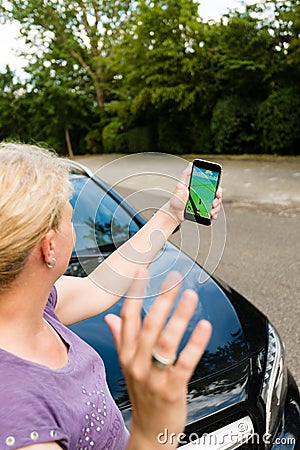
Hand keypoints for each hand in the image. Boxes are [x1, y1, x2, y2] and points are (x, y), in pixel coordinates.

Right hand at [105, 269, 211, 449]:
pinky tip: (205, 327)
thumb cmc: (142, 395)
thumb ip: (120, 339)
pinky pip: (184, 363)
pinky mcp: (171, 390)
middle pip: (148, 325)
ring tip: (190, 296)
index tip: (142, 273)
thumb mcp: (127, 366)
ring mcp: (153, 377)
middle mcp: (136, 363)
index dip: (135, 294)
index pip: (128, 318)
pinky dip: (195, 343)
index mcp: (126, 354)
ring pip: (165, 341)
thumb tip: (112, 318)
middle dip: (161, 299)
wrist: (150, 432)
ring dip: (179, 316)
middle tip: (174, 278)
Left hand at [164, 163, 222, 222]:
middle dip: (218, 200)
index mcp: (200, 188)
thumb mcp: (180, 186)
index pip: (213, 185)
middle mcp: (204, 195)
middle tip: (213, 203)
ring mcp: (204, 203)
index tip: (217, 192)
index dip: (218, 188)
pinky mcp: (203, 211)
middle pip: (217, 196)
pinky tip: (212, 216)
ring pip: (216, 205)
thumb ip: (185, 175)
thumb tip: (191, 164)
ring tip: (211, 212)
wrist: (173, 212)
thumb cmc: (176, 199)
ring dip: (216, 208)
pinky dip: (214, 214)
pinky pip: (212, 213)